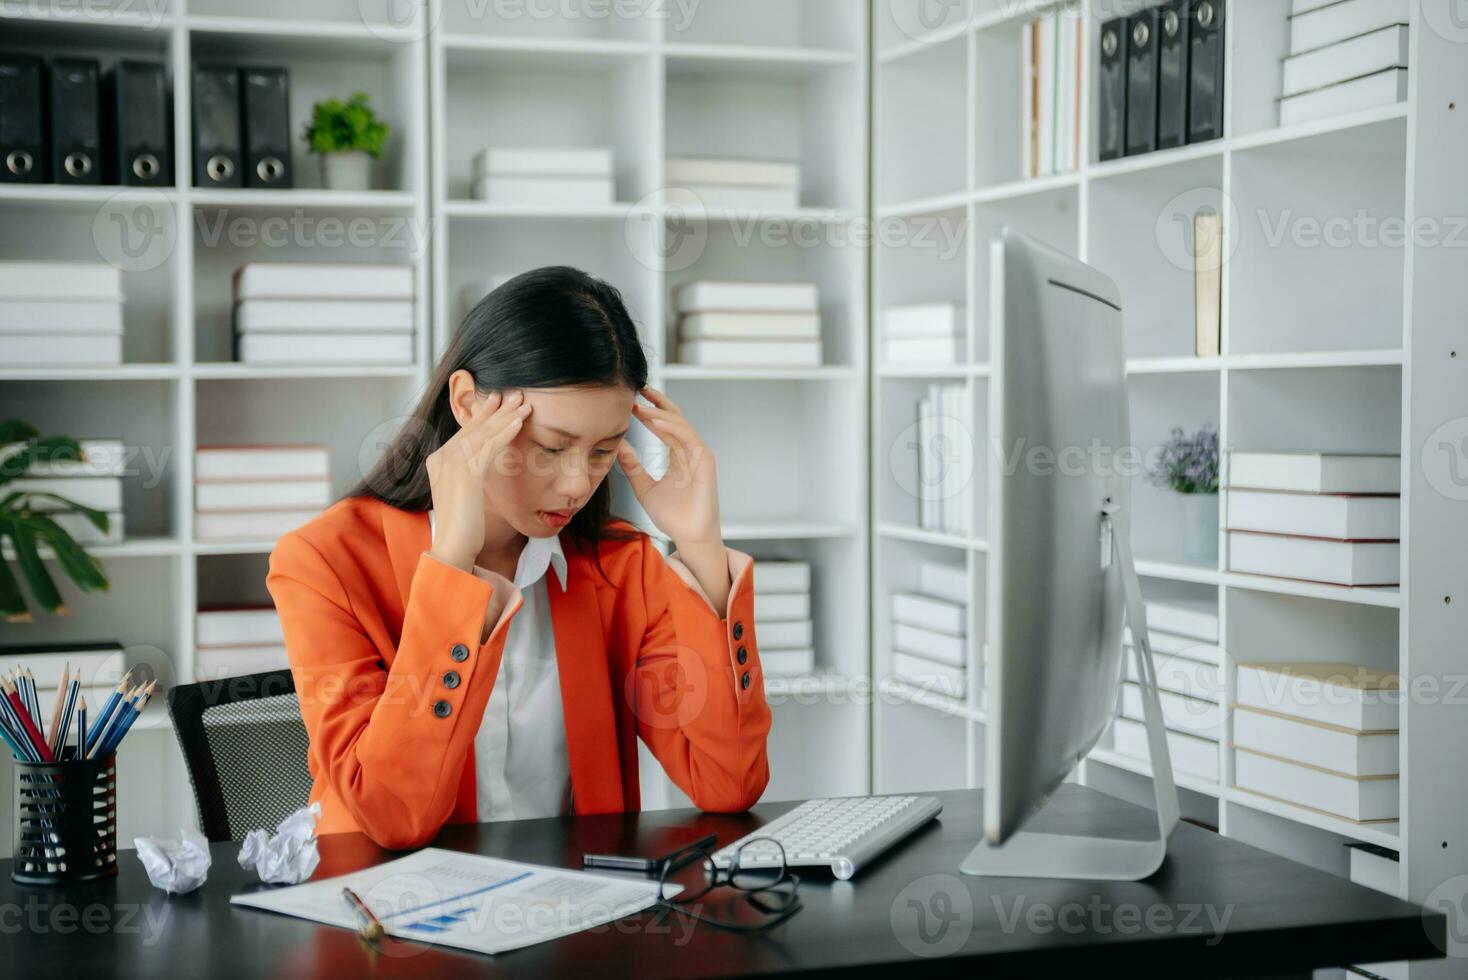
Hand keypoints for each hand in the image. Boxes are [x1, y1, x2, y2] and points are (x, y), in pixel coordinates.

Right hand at [424, 389, 531, 569]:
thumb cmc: (463, 525)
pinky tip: (520, 422)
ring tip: (525, 403)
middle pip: (474, 427)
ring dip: (506, 416)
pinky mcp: (465, 474)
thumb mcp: (463, 493)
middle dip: (497, 409)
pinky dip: (505, 432)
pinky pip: (489, 447)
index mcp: (438, 460)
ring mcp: (451, 464)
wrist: (453, 548)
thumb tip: (480, 463)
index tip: (500, 400)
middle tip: (517, 393)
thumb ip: (467, 474)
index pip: (465, 431)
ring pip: (484, 433)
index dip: (484, 414)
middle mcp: (441, 457)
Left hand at [617, 386, 720, 545]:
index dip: (650, 410)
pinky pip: (688, 437)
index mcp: (679, 455)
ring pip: (680, 424)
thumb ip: (633, 467)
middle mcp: (690, 451)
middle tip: (638, 388)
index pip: (665, 424)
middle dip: (657, 401)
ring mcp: (699, 454)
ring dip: (660, 413)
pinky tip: (656, 421)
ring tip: (641, 406)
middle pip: (675, 417)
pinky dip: (672, 427)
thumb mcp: (644, 488)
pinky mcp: (706, 461)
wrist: (689, 536)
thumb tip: (618, 447)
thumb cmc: (672, 516)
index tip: (630, 401)